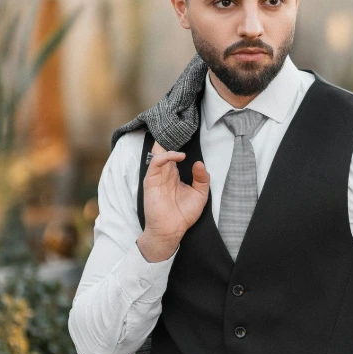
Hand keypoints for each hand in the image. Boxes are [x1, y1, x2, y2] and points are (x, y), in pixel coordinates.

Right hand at [138, 140, 209, 261]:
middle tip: (178, 122)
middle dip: (170, 135)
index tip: (187, 131)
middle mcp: (165, 173)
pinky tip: (178, 156)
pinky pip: (156, 162)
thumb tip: (199, 163)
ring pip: (159, 152)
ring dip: (166, 141)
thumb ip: (202, 179)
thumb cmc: (183, 215)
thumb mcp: (200, 195)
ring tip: (176, 132)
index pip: (175, 154)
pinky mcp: (151, 180)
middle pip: (165, 148)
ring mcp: (157, 176)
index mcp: (175, 175)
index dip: (179, 143)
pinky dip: (166, 156)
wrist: (171, 231)